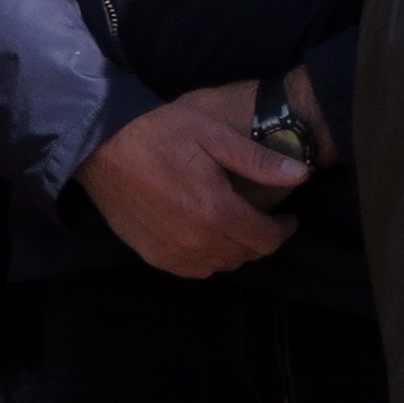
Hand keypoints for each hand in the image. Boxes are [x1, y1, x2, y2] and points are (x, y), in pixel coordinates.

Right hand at [74, 80, 306, 277]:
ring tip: (237, 228)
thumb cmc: (159, 132)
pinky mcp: (151, 254)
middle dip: (261, 240)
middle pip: (244, 255)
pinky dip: (208, 259)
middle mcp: (195, 240)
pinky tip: (207, 238)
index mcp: (215, 210)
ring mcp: (171, 251)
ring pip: (220, 266)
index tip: (288, 217)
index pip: (265, 239)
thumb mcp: (213, 135)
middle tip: (264, 220)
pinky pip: (193, 270)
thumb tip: (302, 175)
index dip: (283, 230)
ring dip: (235, 251)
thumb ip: (258, 160)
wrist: (101, 145)